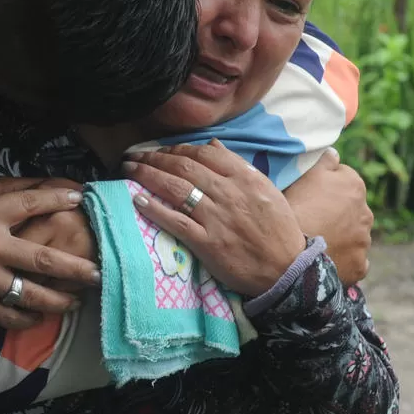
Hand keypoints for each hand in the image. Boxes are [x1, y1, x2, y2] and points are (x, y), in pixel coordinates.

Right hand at [0, 187, 100, 329]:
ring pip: (32, 295)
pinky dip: (26, 318)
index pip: (32, 204)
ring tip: (77, 302)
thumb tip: (14, 200)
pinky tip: (39, 318)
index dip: (58, 201)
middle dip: (76, 268)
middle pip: (45, 260)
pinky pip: (8, 316)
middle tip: (99, 272)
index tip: (80, 201)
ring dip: (59, 301)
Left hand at [123, 140, 305, 296]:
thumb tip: (212, 144)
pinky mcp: (208, 243)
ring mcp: (217, 218)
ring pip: (176, 189)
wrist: (285, 269)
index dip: (176, 148)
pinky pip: (176, 221)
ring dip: (147, 176)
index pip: (204, 154)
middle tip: (134, 157)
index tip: (160, 151)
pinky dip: (155, 209)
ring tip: (129, 170)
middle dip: (154, 158)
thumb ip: (238, 166)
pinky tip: (137, 200)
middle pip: (184, 167)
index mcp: (245, 178)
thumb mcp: (265, 190)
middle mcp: (229, 194)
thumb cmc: (276, 229)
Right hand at [284, 148, 372, 285]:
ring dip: (340, 237)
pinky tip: (327, 260)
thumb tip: (335, 153)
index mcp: (355, 186)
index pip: (343, 180)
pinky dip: (343, 260)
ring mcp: (364, 242)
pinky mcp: (359, 266)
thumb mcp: (306, 173)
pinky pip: (354, 262)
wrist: (293, 252)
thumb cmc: (297, 207)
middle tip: (311, 219)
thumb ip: (324, 159)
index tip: (308, 196)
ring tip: (314, 241)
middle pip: (350, 210)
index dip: (324, 187)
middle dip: (336, 213)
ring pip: (353, 236)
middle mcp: (366, 213)